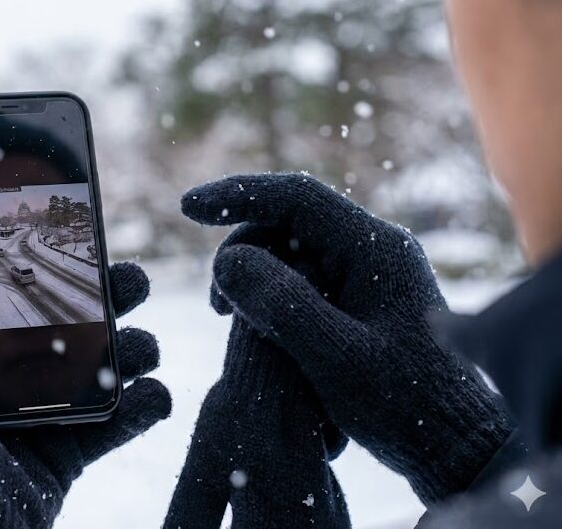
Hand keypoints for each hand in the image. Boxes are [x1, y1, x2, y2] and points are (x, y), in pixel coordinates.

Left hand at [0, 228, 170, 527]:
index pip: (19, 297)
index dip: (52, 269)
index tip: (84, 240)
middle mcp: (11, 378)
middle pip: (71, 327)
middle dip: (111, 301)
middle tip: (136, 283)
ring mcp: (44, 415)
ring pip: (102, 370)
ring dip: (133, 351)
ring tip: (145, 348)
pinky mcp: (69, 453)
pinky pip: (116, 425)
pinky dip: (145, 408)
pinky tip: (155, 395)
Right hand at [181, 173, 512, 505]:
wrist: (453, 445)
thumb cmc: (404, 406)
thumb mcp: (337, 359)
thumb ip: (282, 306)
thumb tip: (227, 260)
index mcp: (376, 248)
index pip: (296, 197)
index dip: (237, 195)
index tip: (187, 208)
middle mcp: (372, 249)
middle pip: (286, 222)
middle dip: (240, 252)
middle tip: (215, 308)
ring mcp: (366, 273)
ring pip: (289, 251)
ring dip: (251, 276)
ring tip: (229, 321)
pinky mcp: (358, 299)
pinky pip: (301, 278)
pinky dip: (269, 295)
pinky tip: (256, 329)